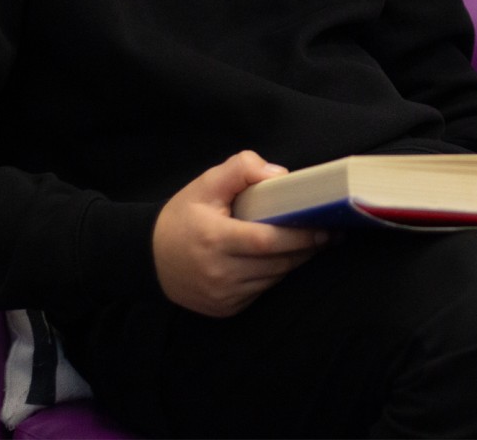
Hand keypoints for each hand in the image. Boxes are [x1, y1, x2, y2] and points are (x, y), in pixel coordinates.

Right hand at [153, 151, 326, 317]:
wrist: (149, 257)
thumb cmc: (184, 216)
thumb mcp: (206, 183)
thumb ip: (242, 169)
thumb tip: (280, 176)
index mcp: (215, 239)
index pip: (267, 241)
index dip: (300, 236)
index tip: (324, 226)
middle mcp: (219, 272)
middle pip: (277, 263)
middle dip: (306, 249)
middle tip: (328, 234)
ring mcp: (222, 295)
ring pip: (273, 279)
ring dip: (293, 262)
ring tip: (311, 244)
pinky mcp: (225, 308)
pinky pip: (262, 291)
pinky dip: (274, 276)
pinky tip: (281, 260)